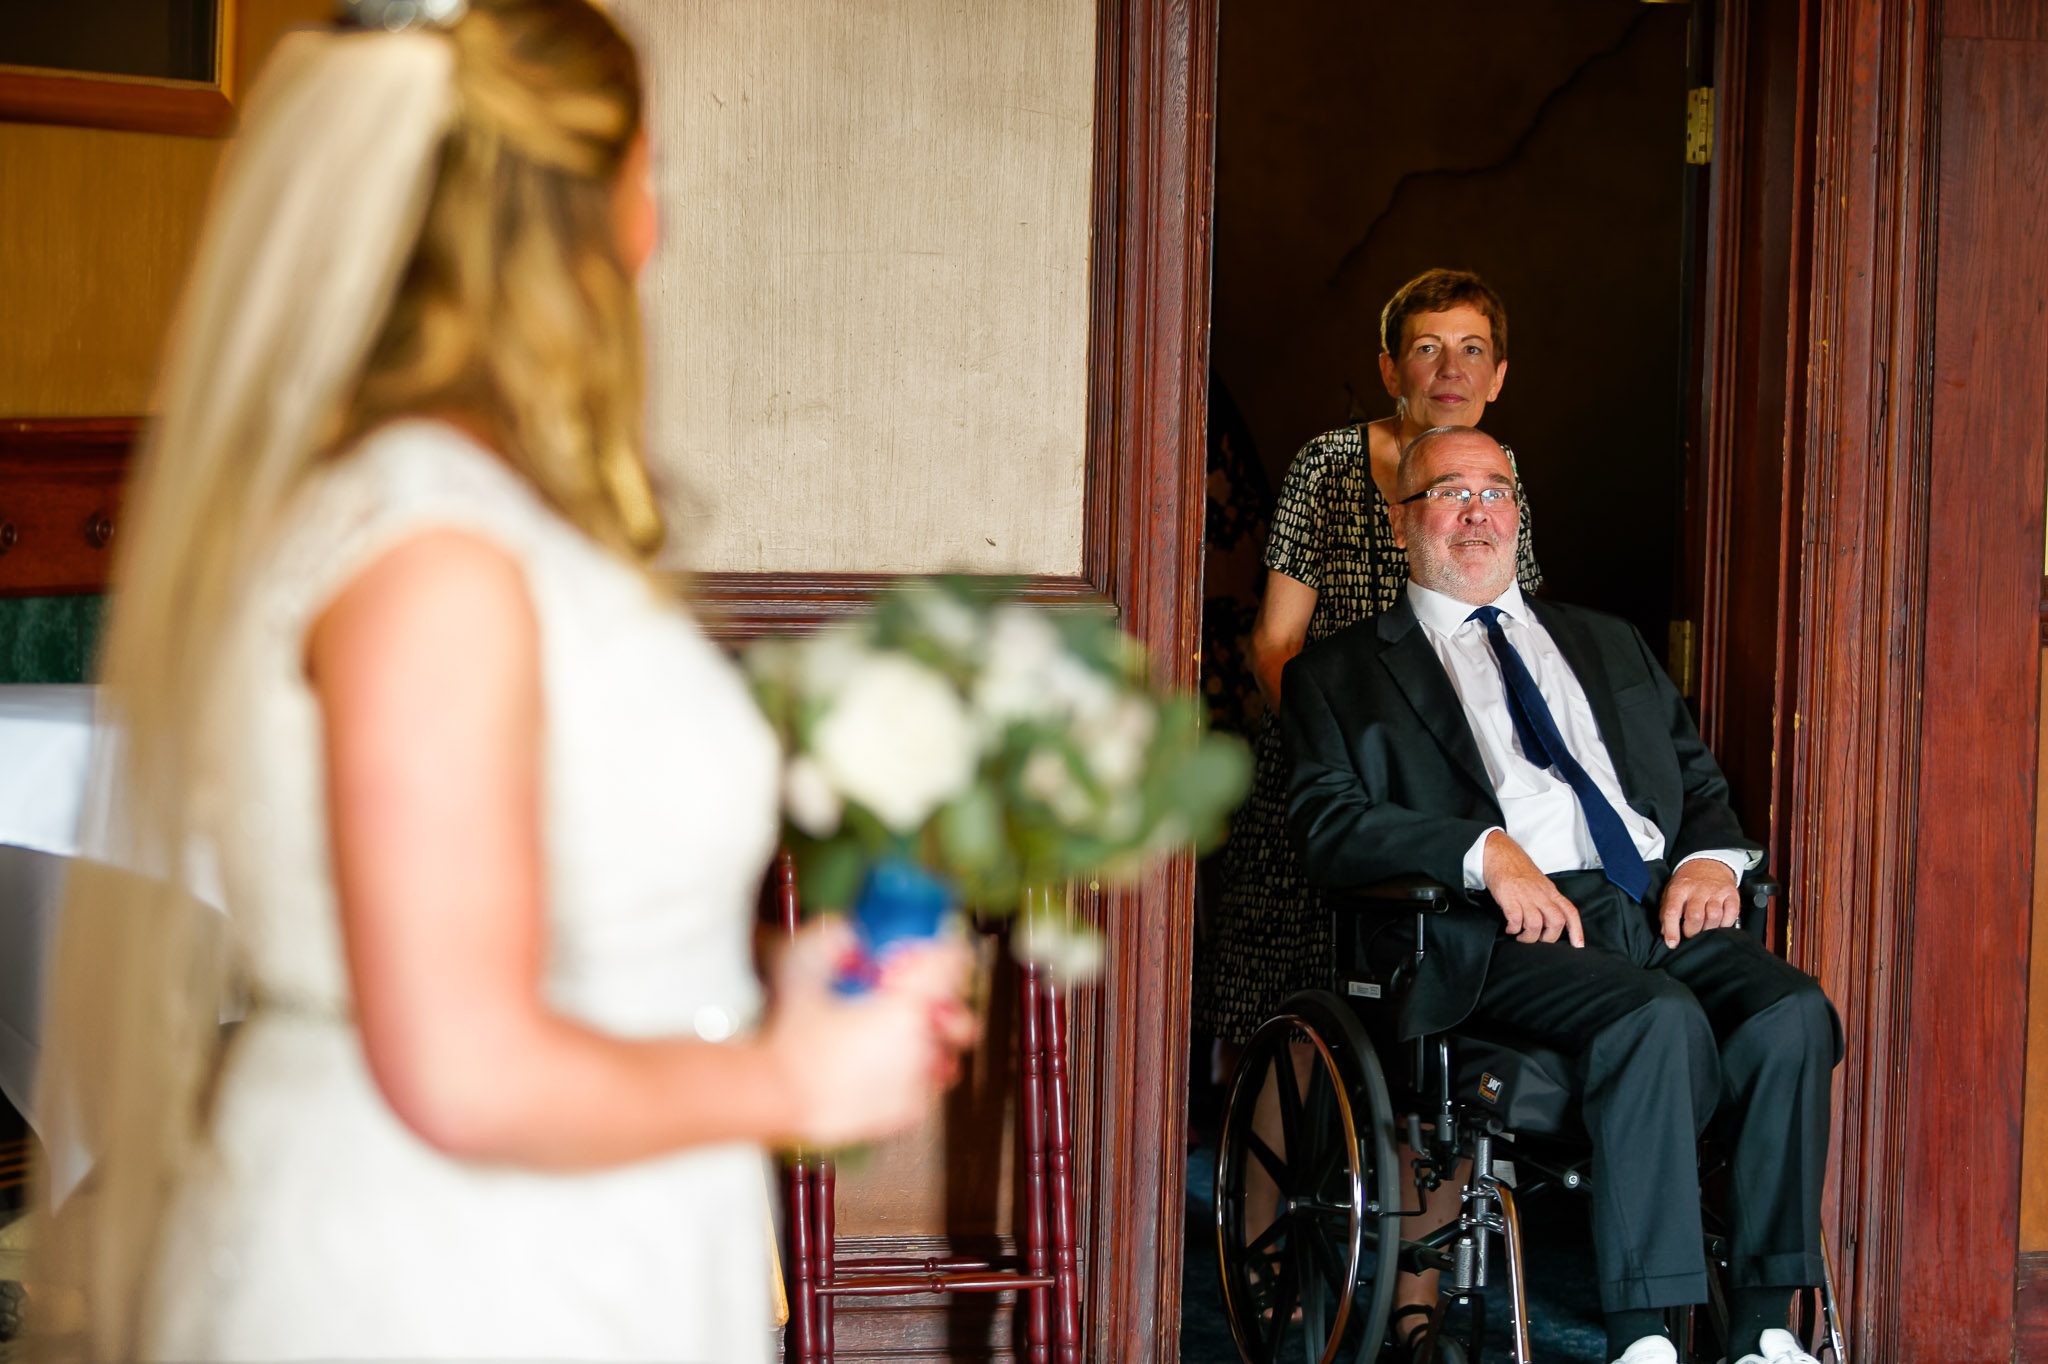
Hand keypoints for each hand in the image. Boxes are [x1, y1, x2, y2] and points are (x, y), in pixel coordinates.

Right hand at [761, 918, 975, 1146]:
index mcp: (906, 1009)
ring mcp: (919, 1084)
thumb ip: (830, 943)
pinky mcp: (908, 1114)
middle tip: (923, 1001)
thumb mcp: (802, 972)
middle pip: (964, 1021)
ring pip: (948, 1058)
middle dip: (949, 1008)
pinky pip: (927, 1089)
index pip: (952, 967)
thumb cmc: (789, 1042)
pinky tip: (883, 1069)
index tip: (937, 952)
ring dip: (933, 1045)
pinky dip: (914, 1077)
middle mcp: (922, 1047)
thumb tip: (849, 934)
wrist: (775, 1098)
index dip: (946, 954)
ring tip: (901, 1041)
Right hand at [1481, 831, 1583, 946]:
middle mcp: (1541, 895)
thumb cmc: (1519, 872)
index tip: (1578, 945)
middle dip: (1549, 937)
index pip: (1570, 912)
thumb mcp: (1541, 884)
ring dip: (1528, 936)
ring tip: (1521, 936)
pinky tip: (1510, 928)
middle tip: (1539, 939)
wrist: (1501, 855)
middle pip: (1556, 921)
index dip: (1576, 930)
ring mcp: (1525, 896)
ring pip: (1536, 924)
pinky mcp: (1509, 898)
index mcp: (1551, 892)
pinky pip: (1515, 920)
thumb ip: (1548, 901)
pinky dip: (1513, 929)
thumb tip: (1552, 922)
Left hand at [1657, 858, 1740, 946]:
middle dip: (1692, 932)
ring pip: (1714, 916)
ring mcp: (1716, 891)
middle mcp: (1698, 890)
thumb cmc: (1688, 882)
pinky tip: (1719, 924)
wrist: (1707, 863)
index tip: (1672, 943)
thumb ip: (1666, 912)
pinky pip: (1731, 913)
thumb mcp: (1671, 891)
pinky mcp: (1731, 894)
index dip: (1672, 930)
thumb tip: (1665, 933)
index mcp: (1679, 889)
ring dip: (1709, 929)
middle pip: (1695, 916)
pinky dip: (1726, 924)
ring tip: (1704, 930)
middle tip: (1691, 935)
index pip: (1673, 911)